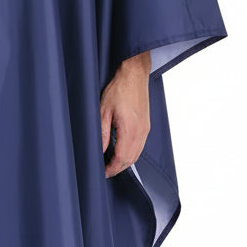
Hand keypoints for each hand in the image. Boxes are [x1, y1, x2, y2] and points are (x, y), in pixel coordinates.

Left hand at [101, 52, 150, 177]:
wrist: (134, 75)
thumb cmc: (118, 89)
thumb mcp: (103, 111)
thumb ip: (102, 133)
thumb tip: (100, 150)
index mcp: (130, 129)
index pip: (121, 158)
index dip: (112, 168)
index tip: (102, 172)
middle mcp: (141, 132)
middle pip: (131, 159)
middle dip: (118, 168)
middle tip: (105, 171)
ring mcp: (145, 129)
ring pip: (137, 154)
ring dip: (125, 162)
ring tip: (111, 164)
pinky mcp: (146, 126)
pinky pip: (140, 146)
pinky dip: (131, 154)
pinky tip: (121, 152)